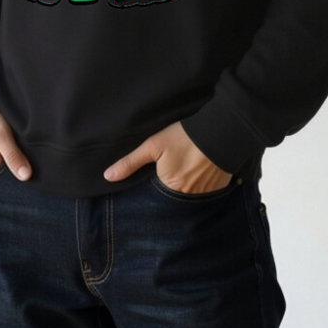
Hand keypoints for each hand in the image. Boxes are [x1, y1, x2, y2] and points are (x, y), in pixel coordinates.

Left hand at [103, 121, 231, 193]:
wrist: (219, 131)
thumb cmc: (184, 137)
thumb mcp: (153, 145)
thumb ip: (130, 162)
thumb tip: (108, 177)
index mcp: (170, 187)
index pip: (157, 194)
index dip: (157, 181)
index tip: (160, 171)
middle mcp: (188, 196)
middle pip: (174, 194)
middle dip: (173, 184)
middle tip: (176, 166)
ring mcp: (205, 193)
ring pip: (191, 193)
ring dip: (189, 184)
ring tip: (189, 166)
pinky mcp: (219, 187)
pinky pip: (207, 190)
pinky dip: (203, 182)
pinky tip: (202, 168)